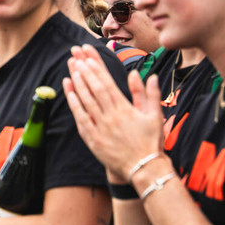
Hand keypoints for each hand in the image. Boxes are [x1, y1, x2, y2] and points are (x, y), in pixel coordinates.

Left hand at [64, 45, 160, 180]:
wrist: (143, 168)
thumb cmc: (151, 142)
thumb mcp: (155, 116)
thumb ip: (150, 95)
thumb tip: (149, 76)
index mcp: (125, 109)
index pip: (107, 84)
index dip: (96, 68)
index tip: (88, 56)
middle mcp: (110, 116)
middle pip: (94, 89)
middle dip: (84, 70)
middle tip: (76, 55)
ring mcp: (100, 128)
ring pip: (85, 101)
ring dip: (77, 83)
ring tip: (71, 67)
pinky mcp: (92, 139)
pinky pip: (80, 118)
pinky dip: (74, 103)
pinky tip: (69, 91)